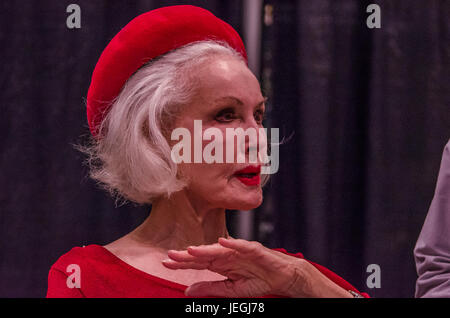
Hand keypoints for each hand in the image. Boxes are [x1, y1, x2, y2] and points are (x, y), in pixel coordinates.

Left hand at [162, 237, 351, 297]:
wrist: (282, 277)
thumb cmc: (258, 280)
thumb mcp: (230, 290)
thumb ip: (210, 288)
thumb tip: (187, 290)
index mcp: (221, 263)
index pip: (198, 262)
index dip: (182, 263)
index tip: (165, 263)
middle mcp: (227, 254)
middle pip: (204, 254)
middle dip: (187, 256)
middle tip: (169, 257)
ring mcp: (240, 250)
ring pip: (219, 249)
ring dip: (205, 249)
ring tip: (190, 250)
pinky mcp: (254, 249)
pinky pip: (242, 246)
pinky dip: (233, 244)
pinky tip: (221, 242)